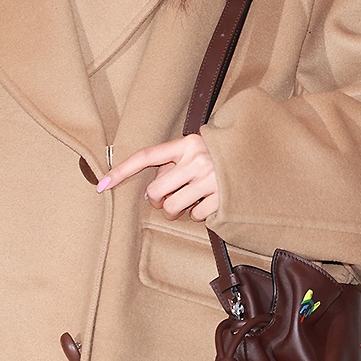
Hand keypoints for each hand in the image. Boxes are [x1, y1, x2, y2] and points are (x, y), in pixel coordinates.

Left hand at [98, 133, 218, 220]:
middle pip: (156, 191)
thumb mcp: (197, 148)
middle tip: (166, 199)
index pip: (146, 156)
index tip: (101, 184)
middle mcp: (196, 160)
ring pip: (173, 208)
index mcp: (186, 143)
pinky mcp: (221, 197)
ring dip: (176, 210)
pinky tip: (208, 202)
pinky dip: (198, 214)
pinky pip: (195, 216)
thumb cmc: (220, 154)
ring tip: (188, 201)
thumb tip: (151, 190)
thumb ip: (175, 161)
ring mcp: (209, 180)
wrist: (259, 155)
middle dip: (157, 200)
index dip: (121, 170)